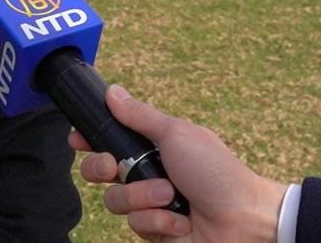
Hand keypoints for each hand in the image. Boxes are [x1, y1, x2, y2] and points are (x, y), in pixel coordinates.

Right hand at [70, 85, 286, 242]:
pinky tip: (181, 222)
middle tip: (115, 168)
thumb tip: (112, 91)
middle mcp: (145, 174)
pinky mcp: (154, 231)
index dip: (88, 140)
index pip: (106, 140)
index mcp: (150, 147)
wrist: (243, 219)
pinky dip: (159, 222)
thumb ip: (139, 116)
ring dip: (143, 197)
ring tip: (170, 196)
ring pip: (114, 201)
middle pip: (97, 171)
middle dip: (101, 168)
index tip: (77, 139)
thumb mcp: (176, 134)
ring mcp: (149, 204)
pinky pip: (137, 225)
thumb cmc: (215, 170)